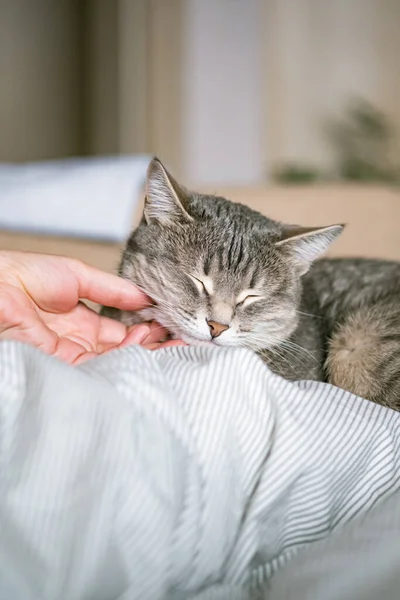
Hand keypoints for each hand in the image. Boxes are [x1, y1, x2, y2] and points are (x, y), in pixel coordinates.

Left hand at [0, 251, 183, 363]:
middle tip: (184, 337)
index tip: (171, 321)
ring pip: (118, 361)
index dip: (148, 327)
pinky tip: (147, 349)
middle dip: (155, 344)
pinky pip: (101, 368)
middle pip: (126, 350)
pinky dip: (126, 360)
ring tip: (175, 342)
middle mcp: (81, 342)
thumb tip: (144, 297)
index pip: (123, 330)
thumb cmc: (24, 275)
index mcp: (83, 321)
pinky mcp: (65, 366)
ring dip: (147, 352)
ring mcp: (74, 356)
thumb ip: (112, 289)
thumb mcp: (78, 275)